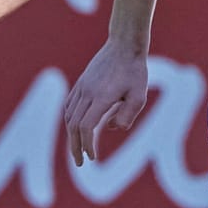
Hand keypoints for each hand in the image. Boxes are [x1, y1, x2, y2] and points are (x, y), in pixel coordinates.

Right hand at [60, 43, 148, 165]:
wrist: (124, 45)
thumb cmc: (136, 71)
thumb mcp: (139, 95)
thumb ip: (127, 115)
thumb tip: (111, 128)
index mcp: (102, 97)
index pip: (86, 126)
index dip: (86, 144)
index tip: (92, 157)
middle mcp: (88, 92)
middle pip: (74, 125)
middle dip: (75, 146)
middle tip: (80, 163)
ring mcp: (82, 87)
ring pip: (68, 116)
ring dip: (71, 135)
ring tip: (77, 149)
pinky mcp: (81, 83)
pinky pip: (69, 105)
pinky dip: (69, 120)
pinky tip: (74, 129)